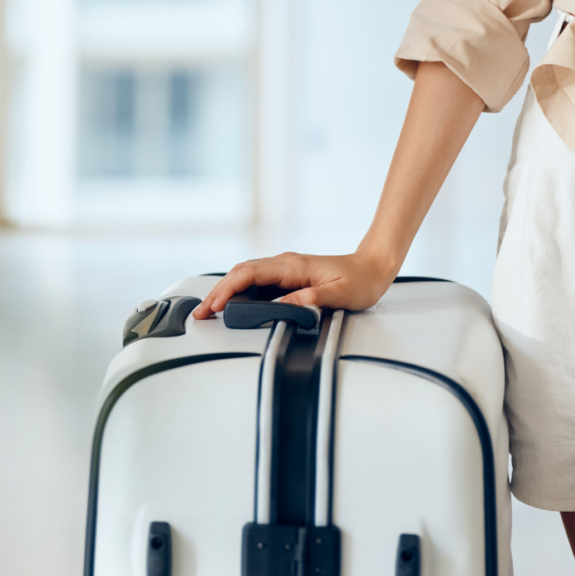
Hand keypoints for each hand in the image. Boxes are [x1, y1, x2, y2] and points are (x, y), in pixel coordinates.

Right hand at [193, 249, 398, 318]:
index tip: (216, 305)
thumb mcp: (339, 295)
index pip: (250, 274)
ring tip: (210, 309)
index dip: (229, 289)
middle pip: (241, 272)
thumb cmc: (360, 280)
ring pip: (246, 275)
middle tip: (201, 313)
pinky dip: (239, 289)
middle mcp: (285, 263)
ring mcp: (285, 268)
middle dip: (218, 291)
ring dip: (226, 290)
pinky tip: (233, 302)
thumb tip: (281, 307)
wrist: (373, 266)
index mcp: (293, 266)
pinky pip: (257, 280)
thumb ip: (310, 300)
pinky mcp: (288, 275)